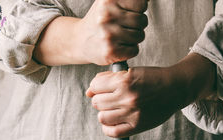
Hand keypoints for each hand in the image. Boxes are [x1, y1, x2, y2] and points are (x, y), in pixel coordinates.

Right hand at [33, 0, 147, 65]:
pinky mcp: (111, 51)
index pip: (141, 3)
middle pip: (142, 20)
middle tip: (123, 27)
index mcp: (108, 0)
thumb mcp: (110, 2)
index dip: (138, 9)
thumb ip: (128, 0)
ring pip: (140, 36)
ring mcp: (109, 35)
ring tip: (120, 36)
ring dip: (134, 38)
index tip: (129, 13)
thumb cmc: (100, 21)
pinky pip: (135, 50)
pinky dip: (130, 50)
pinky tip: (119, 46)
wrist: (80, 40)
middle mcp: (107, 16)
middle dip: (137, 25)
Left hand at [86, 53, 216, 137]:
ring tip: (113, 109)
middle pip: (97, 102)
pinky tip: (113, 122)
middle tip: (111, 99)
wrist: (176, 88)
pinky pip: (112, 132)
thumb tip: (89, 91)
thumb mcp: (131, 72)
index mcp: (125, 81)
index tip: (103, 88)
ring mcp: (132, 113)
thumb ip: (108, 79)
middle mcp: (127, 97)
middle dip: (101, 99)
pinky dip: (108, 128)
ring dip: (105, 113)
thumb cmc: (153, 79)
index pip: (95, 86)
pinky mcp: (137, 126)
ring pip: (102, 117)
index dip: (97, 87)